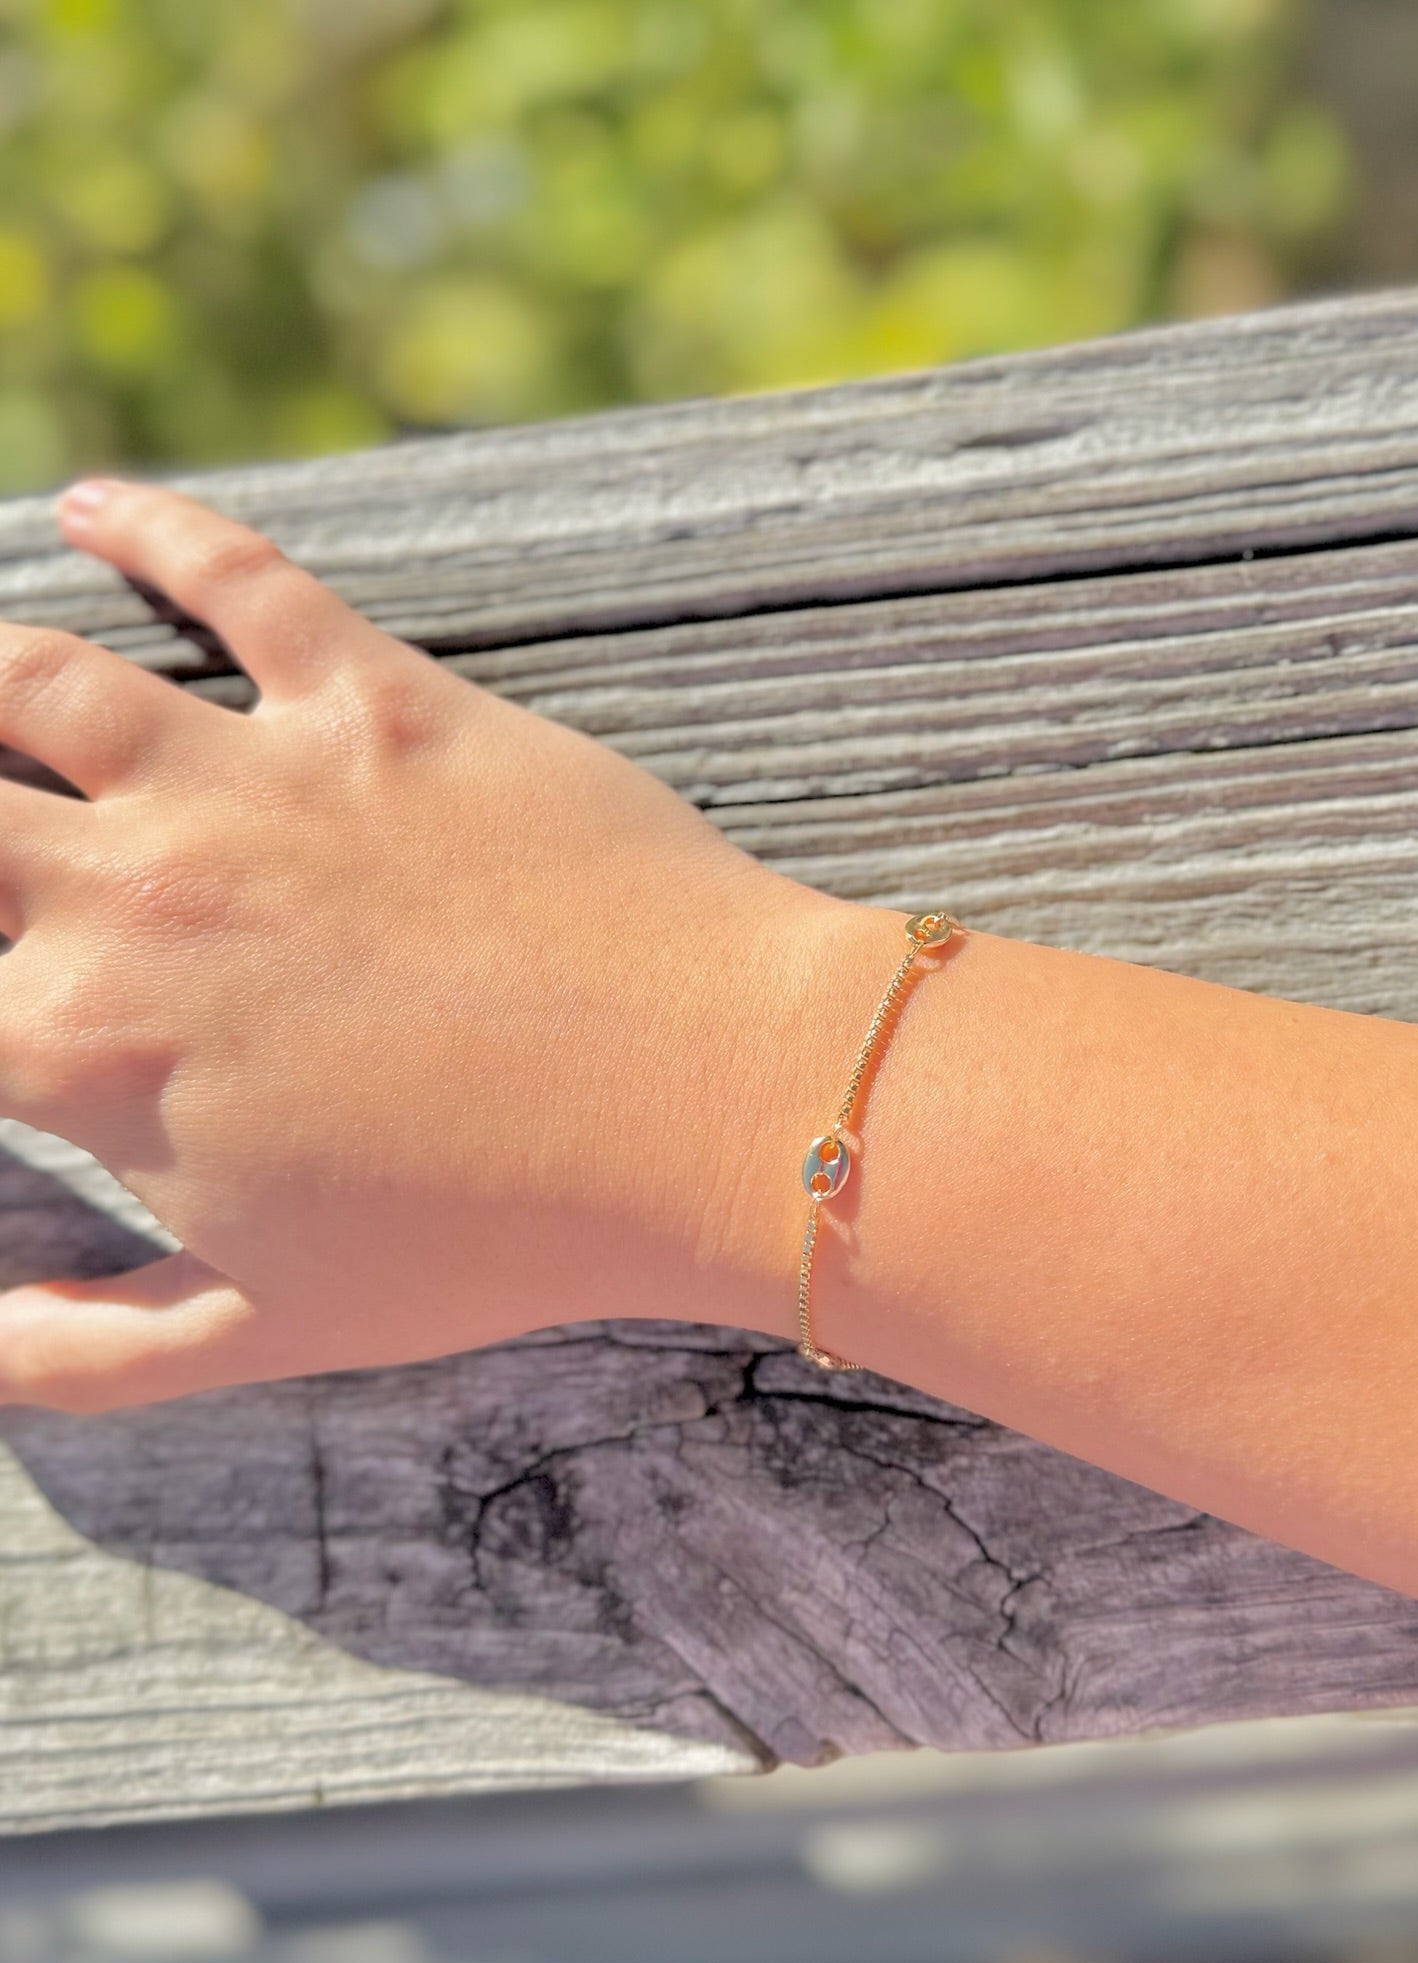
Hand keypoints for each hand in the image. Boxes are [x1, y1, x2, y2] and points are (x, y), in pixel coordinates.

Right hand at [0, 478, 843, 1411]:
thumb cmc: (494, 1232)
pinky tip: (93, 507)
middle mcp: (130, 895)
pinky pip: (233, 576)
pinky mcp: (371, 699)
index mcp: (81, 1048)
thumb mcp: (271, 1328)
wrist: (702, 1103)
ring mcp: (249, 780)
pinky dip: (150, 528)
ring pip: (32, 677)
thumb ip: (86, 1352)